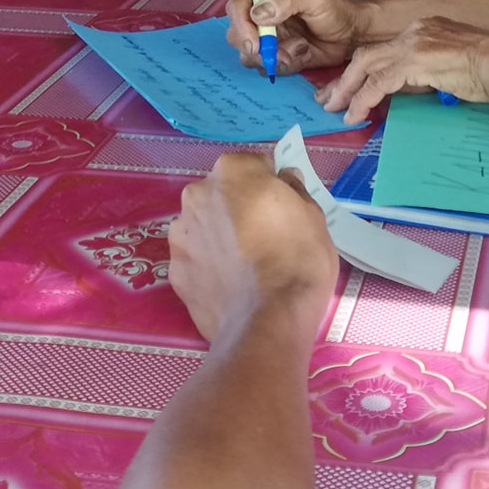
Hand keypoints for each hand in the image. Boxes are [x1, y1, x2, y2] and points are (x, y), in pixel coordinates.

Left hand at [167, 153, 336, 346]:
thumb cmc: (298, 259)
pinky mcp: (174, 272)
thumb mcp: (314, 214)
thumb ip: (293, 188)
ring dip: (219, 237)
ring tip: (246, 267)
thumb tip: (283, 179)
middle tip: (266, 238)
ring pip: (205, 226)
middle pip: (223, 194)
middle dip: (239, 209)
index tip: (283, 211)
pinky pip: (196, 260)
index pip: (254, 167)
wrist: (268, 321)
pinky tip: (231, 286)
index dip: (271, 188)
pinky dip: (209, 267)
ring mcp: (180, 234)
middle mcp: (197, 194)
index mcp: (232, 171)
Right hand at [224, 0, 380, 74]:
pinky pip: (267, 67)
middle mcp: (261, 15)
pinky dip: (285, 65)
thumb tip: (257, 13)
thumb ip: (286, 1)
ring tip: (301, 49)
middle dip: (258, 48)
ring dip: (274, 57)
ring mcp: (267, 37)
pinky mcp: (275, 55)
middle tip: (282, 53)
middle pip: (237, 34)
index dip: (241, 25)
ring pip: (249, 55)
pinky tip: (304, 54)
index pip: (237, 7)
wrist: (352, 35)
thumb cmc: (335, 10)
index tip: (255, 43)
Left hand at [314, 16, 488, 125]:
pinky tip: (356, 113)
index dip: (361, 70)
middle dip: (344, 79)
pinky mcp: (413, 61)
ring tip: (336, 110)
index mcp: (421, 29)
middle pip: (366, 55)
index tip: (348, 87)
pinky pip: (378, 83)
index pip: (382, 50)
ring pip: (366, 66)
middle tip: (328, 99)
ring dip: (348, 90)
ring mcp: (411, 44)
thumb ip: (424, 73)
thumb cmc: (487, 70)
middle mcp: (412, 32)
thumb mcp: (448, 66)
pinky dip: (363, 99)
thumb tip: (405, 90)